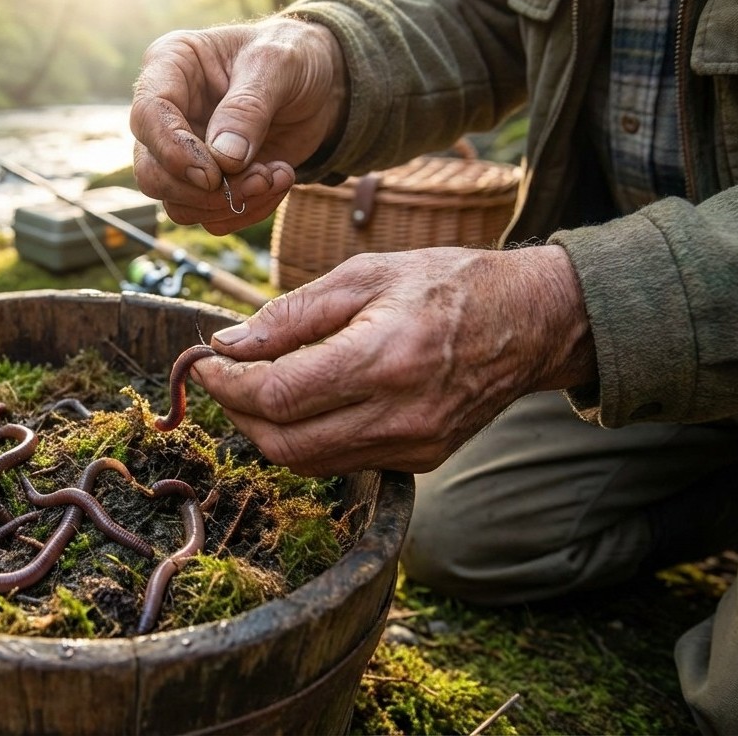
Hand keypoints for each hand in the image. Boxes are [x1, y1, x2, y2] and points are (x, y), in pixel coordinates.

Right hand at [130, 17, 346, 234]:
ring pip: (178, 203)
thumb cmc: (293, 57)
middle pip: (152, 172)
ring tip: (276, 176)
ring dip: (231, 204)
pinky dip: (248, 210)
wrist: (321, 86)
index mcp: (170, 66)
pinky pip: (210, 216)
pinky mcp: (206, 182)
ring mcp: (183, 152)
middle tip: (259, 179)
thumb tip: (224, 160)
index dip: (174, 151)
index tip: (213, 175)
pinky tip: (279, 180)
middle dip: (204, 191)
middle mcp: (167, 114)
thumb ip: (248, 108)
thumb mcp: (279, 63)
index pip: (148, 115)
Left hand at [191, 246, 597, 475]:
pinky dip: (306, 439)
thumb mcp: (366, 274)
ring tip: (256, 388)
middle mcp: (399, 414)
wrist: (532, 322)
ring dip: (266, 430)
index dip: (228, 384)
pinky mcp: (420, 460)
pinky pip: (340, 463)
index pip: (278, 394)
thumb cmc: (447, 284)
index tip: (205, 364)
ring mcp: (412, 446)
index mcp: (384, 358)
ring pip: (307, 462)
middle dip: (238, 413)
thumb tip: (229, 342)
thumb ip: (292, 312)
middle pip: (283, 442)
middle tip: (223, 378)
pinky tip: (302, 403)